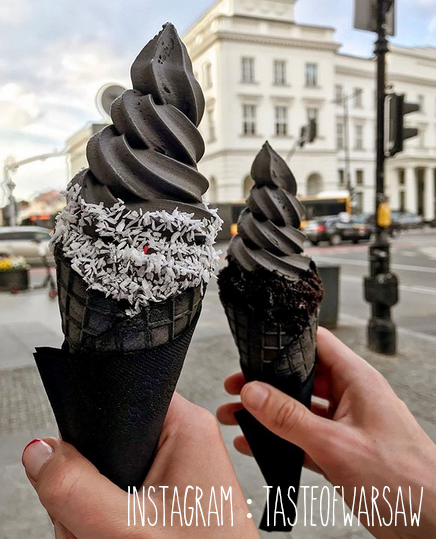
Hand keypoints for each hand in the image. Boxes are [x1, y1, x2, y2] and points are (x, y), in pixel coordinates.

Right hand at [22, 394, 259, 538]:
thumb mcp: (126, 525)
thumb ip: (76, 487)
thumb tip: (40, 453)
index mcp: (186, 426)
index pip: (123, 398)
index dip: (91, 427)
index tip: (78, 460)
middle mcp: (186, 440)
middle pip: (111, 440)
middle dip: (89, 484)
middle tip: (95, 519)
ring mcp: (180, 469)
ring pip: (113, 471)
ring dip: (96, 506)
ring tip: (106, 533)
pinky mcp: (173, 494)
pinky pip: (125, 492)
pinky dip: (110, 516)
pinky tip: (112, 534)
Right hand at [217, 328, 435, 538]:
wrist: (430, 524)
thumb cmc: (404, 479)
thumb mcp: (335, 444)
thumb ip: (290, 418)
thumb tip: (254, 393)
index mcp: (357, 380)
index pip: (317, 344)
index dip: (286, 344)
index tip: (256, 352)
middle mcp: (351, 397)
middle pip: (302, 378)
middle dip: (268, 383)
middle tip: (236, 388)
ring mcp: (346, 424)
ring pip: (300, 409)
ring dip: (269, 413)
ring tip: (235, 416)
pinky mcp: (342, 450)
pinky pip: (304, 437)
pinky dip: (280, 439)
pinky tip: (256, 444)